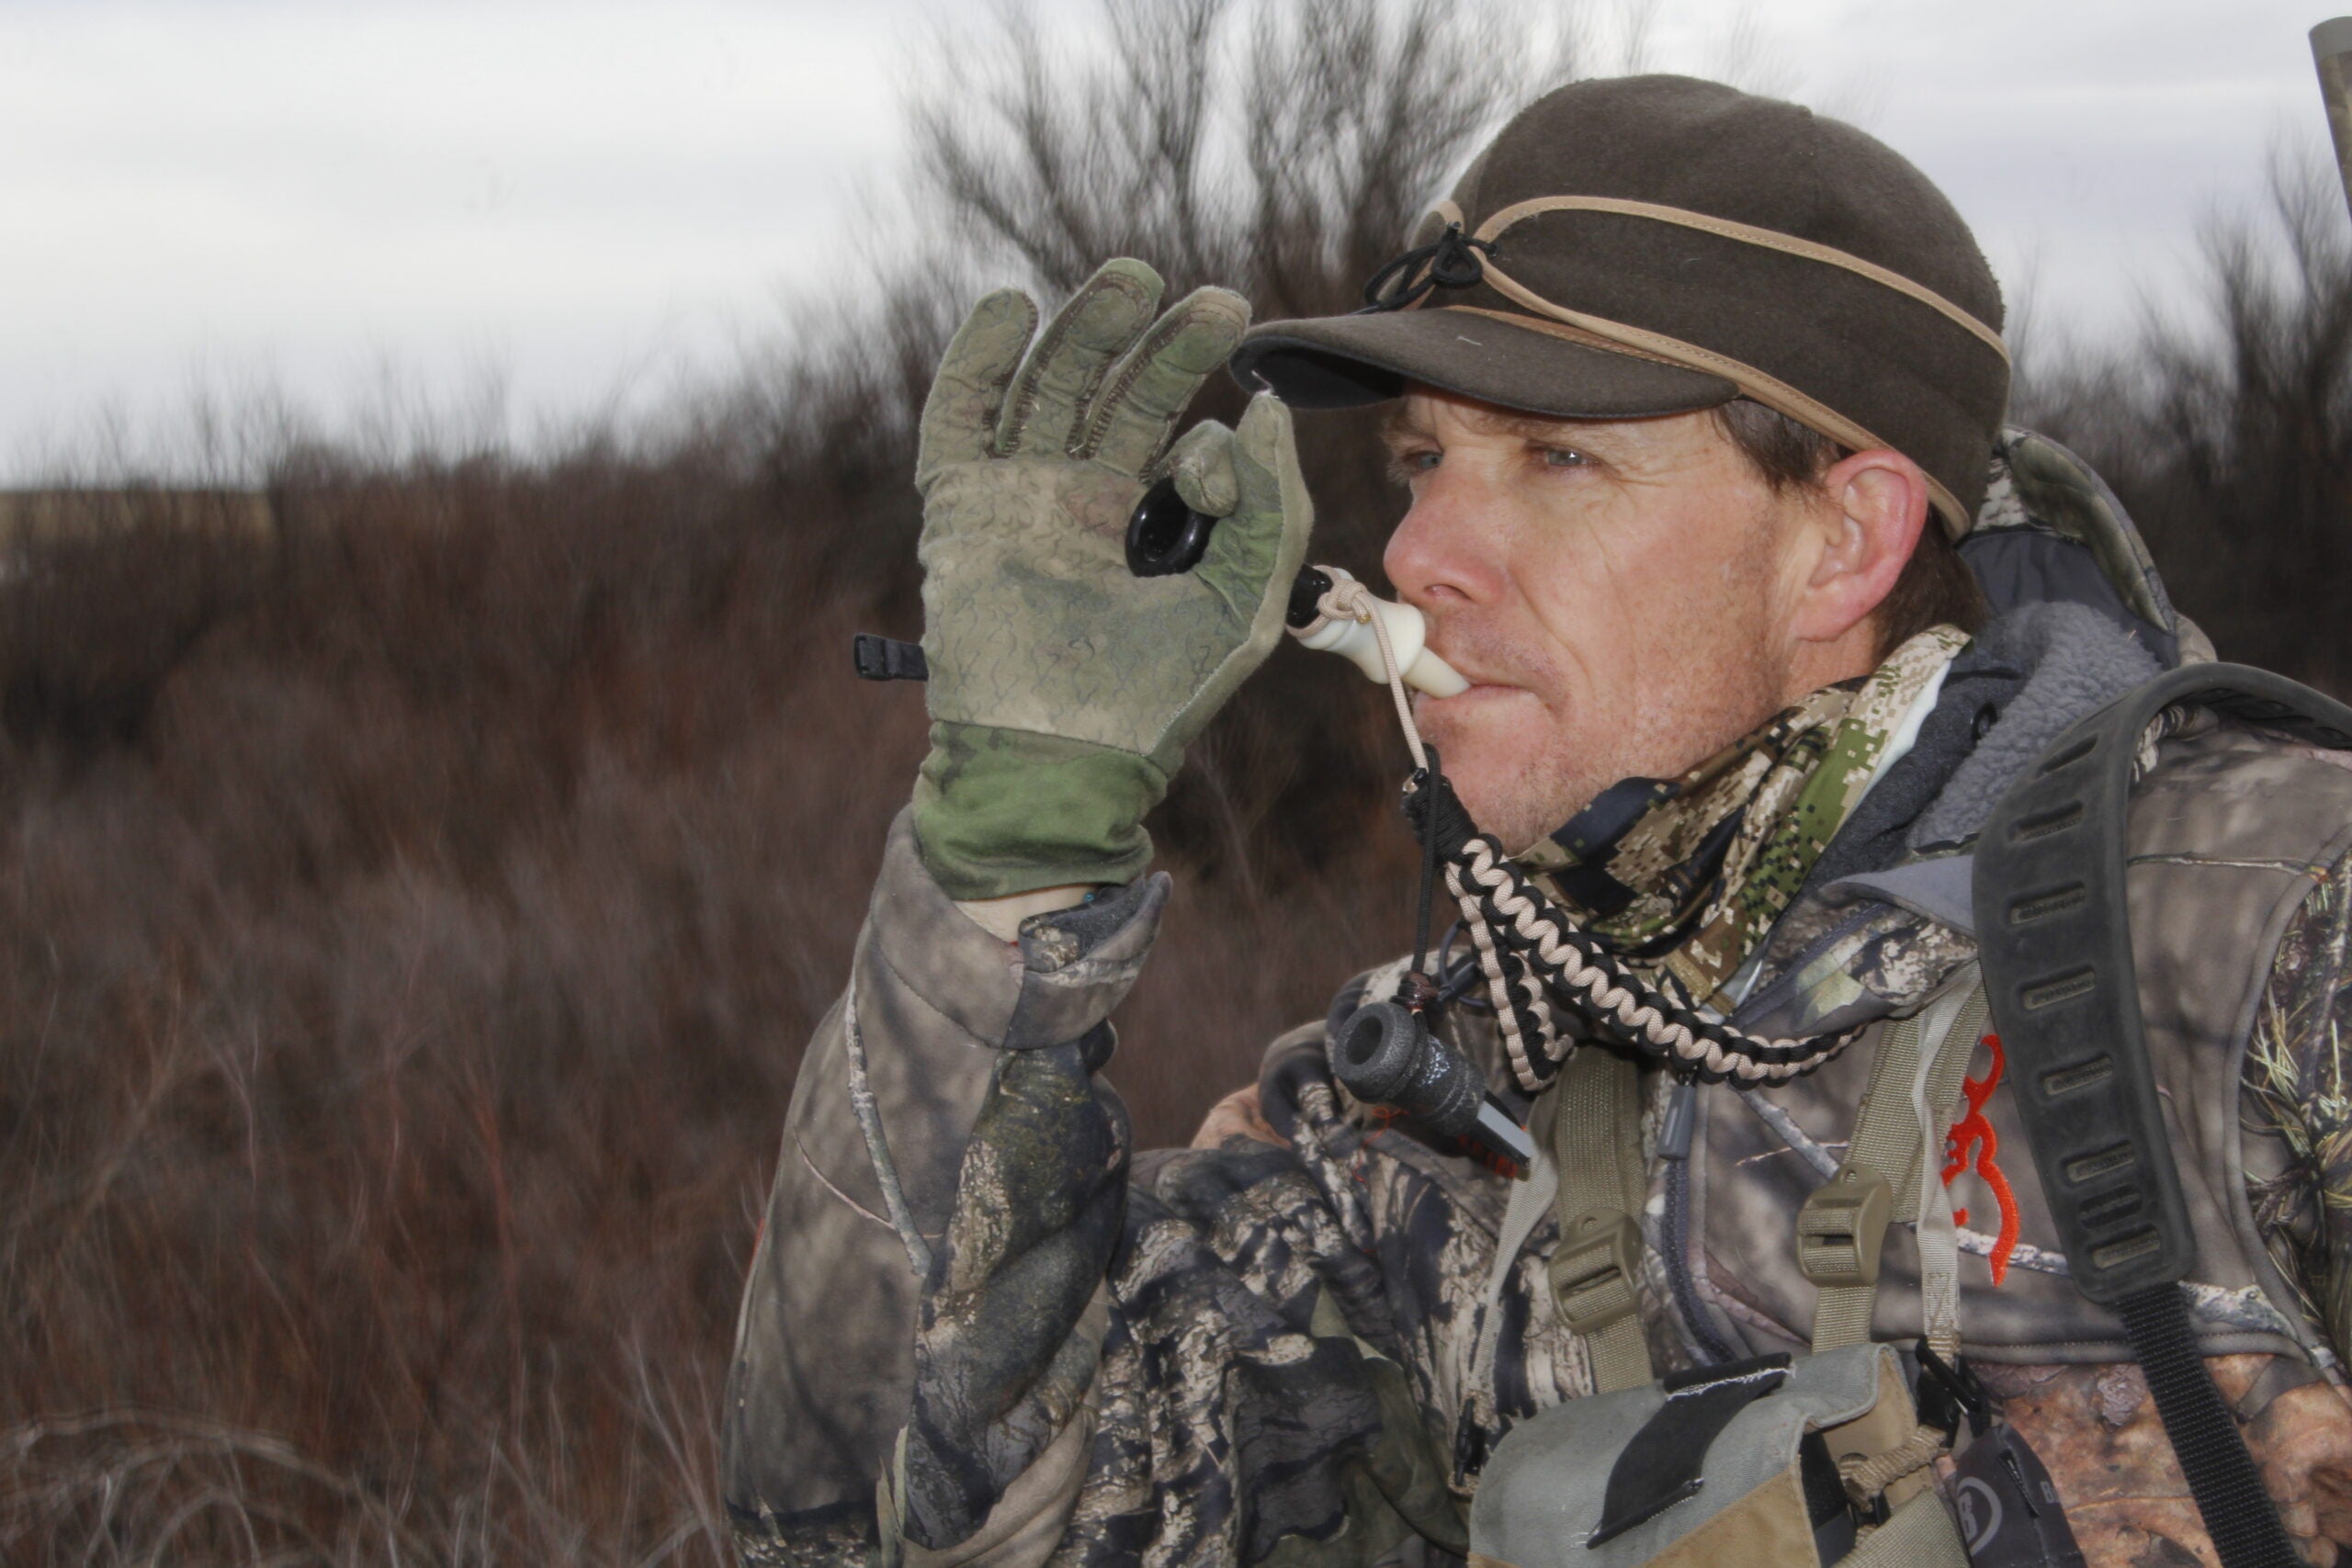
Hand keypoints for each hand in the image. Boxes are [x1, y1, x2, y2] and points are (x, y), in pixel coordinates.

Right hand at [911, 258, 1312, 900]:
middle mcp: (1085, 499)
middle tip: (1217, 304)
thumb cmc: (1160, 699)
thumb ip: (1272, 507)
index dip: (1216, 441)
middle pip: (1119, 391)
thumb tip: (1267, 408)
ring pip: (1050, 387)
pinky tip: (1011, 308)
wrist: (1061, 760)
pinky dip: (976, 361)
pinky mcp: (960, 506)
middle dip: (1164, 343)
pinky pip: (959, 418)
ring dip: (1086, 329)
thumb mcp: (1246, 601)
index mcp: (1153, 522)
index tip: (1223, 464)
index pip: (1181, 440)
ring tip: (1132, 281)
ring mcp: (1020, 496)